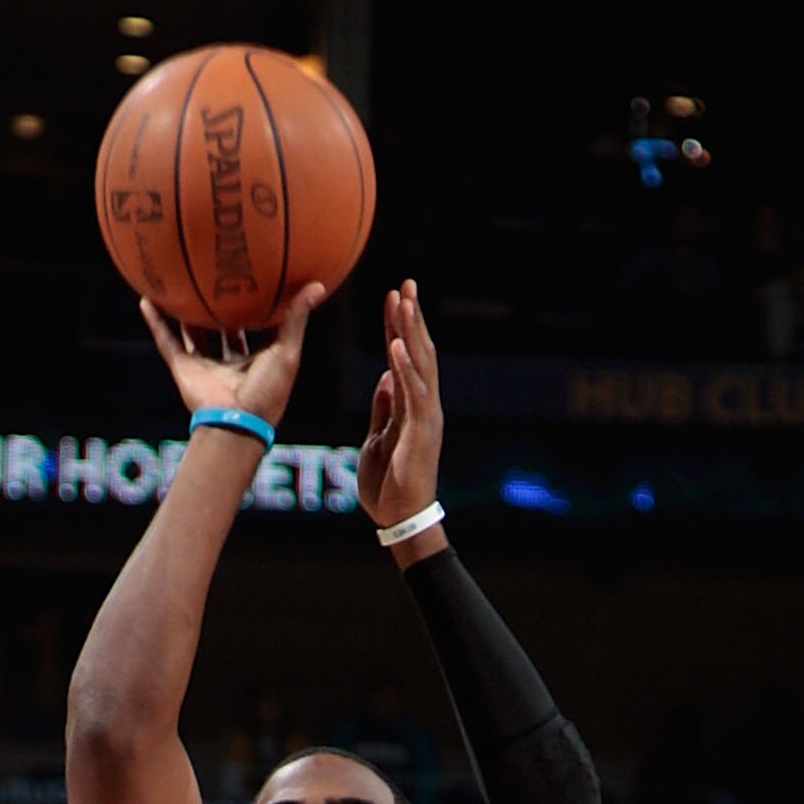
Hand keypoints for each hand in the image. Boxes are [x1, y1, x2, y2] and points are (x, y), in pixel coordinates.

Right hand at [138, 280, 323, 430]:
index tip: (255, 279)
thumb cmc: (267, 392)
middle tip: (217, 275)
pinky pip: (166, 341)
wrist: (236, 423)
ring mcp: (205, 366)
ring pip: (192, 334)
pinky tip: (147, 300)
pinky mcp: (184, 369)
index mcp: (255, 360)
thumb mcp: (287, 351)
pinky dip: (155, 322)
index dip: (257, 306)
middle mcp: (229, 363)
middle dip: (221, 308)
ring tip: (179, 284)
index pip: (257, 328)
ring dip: (185, 313)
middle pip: (223, 330)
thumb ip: (296, 318)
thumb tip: (318, 284)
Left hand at [356, 281, 443, 535]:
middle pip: (419, 353)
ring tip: (403, 302)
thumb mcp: (378, 438)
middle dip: (411, 318)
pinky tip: (395, 346)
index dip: (400, 327)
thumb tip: (385, 377)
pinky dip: (405, 369)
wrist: (399, 519)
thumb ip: (384, 408)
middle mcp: (424, 405)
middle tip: (404, 284)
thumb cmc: (388, 485)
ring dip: (411, 333)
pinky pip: (413, 394)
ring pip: (420, 366)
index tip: (394, 298)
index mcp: (411, 405)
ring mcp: (425, 417)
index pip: (406, 357)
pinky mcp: (421, 432)